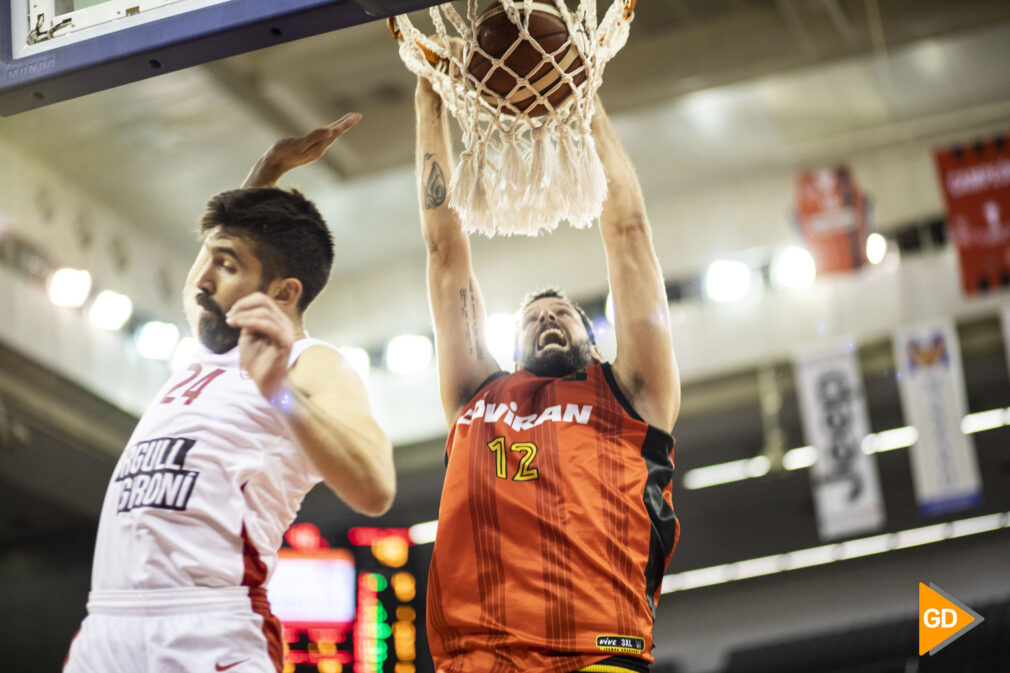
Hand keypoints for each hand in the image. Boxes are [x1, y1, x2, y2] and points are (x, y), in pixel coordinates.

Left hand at [226, 292, 294, 399]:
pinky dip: (250, 322)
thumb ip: (249, 322)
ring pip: (264, 312)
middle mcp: (284, 323)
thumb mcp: (248, 337)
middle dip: (243, 305)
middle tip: (229, 316)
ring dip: (243, 314)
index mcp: (277, 320)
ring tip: (230, 322)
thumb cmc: (257, 362)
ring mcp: (286, 332)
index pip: (263, 300)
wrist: (266, 383)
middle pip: (264, 301)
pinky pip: (268, 325)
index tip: (230, 313)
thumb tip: (243, 311)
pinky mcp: (285, 342)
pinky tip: (237, 325)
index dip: (244, 302)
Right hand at [242, 112, 362, 186]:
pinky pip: (323, 138)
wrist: (273, 165)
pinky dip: (329, 131)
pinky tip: (329, 131)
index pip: (336, 132)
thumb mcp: (298, 144)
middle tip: (357, 115)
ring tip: (347, 120)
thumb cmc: (283, 153)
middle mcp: (319, 149)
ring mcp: (314, 150)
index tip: (357, 115)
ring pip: (330, 136)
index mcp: (319, 147)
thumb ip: (314, 138)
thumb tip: (330, 131)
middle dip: (346, 124)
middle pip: (336, 134)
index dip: (346, 123)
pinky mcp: (308, 149)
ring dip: (339, 127)